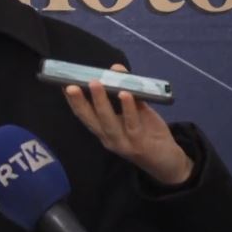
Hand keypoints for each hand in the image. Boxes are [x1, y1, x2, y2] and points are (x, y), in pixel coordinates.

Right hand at [63, 63, 193, 184]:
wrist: (168, 162)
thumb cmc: (147, 133)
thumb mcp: (135, 112)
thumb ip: (127, 92)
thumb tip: (116, 69)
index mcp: (103, 131)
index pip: (84, 116)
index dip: (73, 102)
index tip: (63, 85)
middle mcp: (108, 138)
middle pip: (90, 120)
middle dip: (80, 102)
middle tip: (71, 86)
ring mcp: (123, 142)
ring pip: (108, 121)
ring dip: (101, 102)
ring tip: (95, 83)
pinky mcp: (139, 144)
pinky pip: (132, 123)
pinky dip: (128, 108)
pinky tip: (125, 94)